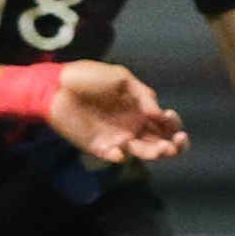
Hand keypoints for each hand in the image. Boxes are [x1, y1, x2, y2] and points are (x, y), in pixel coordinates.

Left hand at [48, 61, 189, 163]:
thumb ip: (143, 94)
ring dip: (157, 153)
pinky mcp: (100, 147)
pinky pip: (117, 157)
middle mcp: (132, 126)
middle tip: (178, 141)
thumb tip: (161, 114)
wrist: (56, 87)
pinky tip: (123, 147)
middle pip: (161, 142)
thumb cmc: (88, 78)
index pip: (165, 123)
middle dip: (174, 145)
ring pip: (144, 152)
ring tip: (162, 149)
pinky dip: (123, 156)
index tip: (169, 117)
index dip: (174, 125)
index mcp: (139, 109)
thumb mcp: (121, 78)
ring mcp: (117, 138)